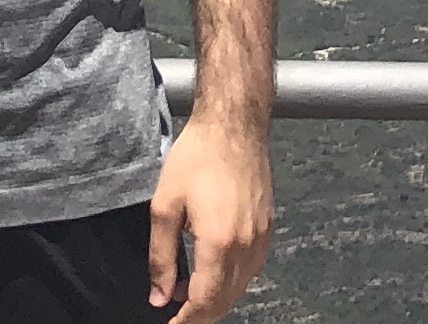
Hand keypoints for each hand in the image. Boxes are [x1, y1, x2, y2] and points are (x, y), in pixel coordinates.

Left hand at [147, 113, 272, 320]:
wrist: (233, 124)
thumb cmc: (199, 155)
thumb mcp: (165, 206)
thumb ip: (161, 258)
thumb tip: (160, 295)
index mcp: (219, 242)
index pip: (204, 302)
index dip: (185, 320)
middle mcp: (246, 244)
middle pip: (225, 300)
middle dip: (200, 313)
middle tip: (175, 310)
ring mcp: (261, 236)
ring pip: (241, 287)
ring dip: (216, 297)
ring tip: (188, 289)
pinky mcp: (267, 226)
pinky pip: (252, 268)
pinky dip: (232, 279)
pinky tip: (213, 269)